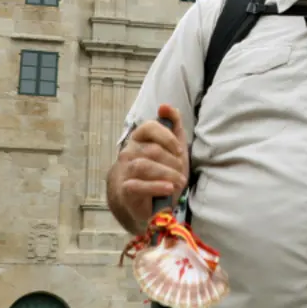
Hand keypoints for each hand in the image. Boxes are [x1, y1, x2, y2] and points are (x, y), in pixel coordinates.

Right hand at [113, 104, 189, 226]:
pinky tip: (169, 189)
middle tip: (181, 172)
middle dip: (173, 162)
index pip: (149, 127)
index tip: (179, 150)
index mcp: (140, 138)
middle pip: (152, 150)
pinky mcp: (125, 190)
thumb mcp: (174, 147)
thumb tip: (165, 106)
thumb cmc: (162, 170)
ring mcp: (125, 171)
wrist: (152, 202)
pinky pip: (138, 185)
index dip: (167, 137)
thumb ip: (173, 124)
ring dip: (167, 174)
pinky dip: (157, 187)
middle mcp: (129, 152)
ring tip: (179, 182)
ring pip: (144, 166)